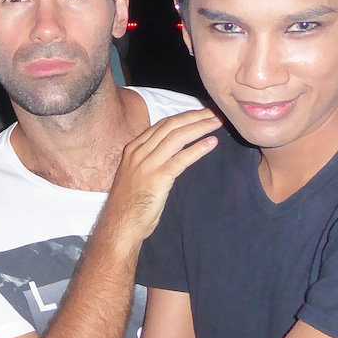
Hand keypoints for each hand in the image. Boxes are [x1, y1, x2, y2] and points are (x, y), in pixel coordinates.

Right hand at [101, 109, 220, 244]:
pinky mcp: (157, 177)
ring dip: (200, 128)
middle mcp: (138, 152)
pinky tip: (212, 143)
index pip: (162, 125)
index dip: (184, 116)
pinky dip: (198, 149)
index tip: (201, 113)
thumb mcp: (135, 174)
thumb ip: (149, 160)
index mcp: (133, 149)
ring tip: (217, 123)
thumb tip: (170, 153)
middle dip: (195, 116)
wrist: (121, 224)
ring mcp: (147, 163)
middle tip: (215, 113)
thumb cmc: (130, 204)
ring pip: (177, 137)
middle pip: (171, 126)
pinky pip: (181, 158)